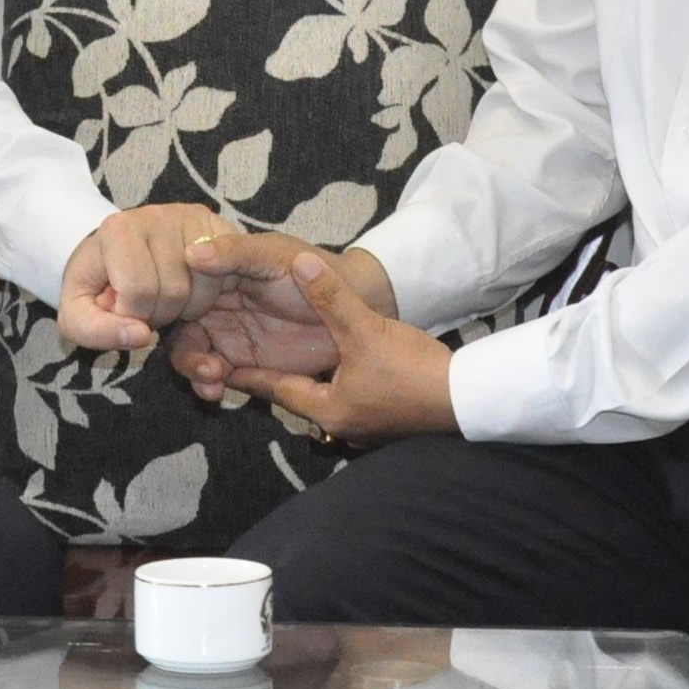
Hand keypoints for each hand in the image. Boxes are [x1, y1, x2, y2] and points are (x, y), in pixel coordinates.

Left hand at [57, 204, 242, 351]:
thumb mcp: (79, 316)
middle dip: (160, 313)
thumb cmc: (97, 286)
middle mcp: (155, 214)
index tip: (122, 309)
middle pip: (173, 289)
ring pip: (203, 286)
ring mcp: (189, 216)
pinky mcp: (215, 224)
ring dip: (186, 308)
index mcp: (117, 229)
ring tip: (163, 297)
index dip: (132, 315)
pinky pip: (225, 274)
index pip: (137, 291)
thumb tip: (141, 335)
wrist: (114, 255)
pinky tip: (187, 289)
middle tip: (145, 305)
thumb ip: (98, 332)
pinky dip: (207, 296)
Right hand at [171, 233, 399, 400]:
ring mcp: (227, 335)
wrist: (353, 305)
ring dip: (194, 371)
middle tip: (202, 365)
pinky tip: (217, 392)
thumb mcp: (272, 254)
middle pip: (178, 330)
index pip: (175, 290)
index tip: (166, 325)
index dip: (165, 309)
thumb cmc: (314, 268)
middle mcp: (214, 305)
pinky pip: (215, 377)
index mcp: (215, 272)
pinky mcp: (243, 363)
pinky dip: (209, 386)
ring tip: (212, 380)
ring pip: (193, 356)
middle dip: (183, 352)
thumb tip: (190, 254)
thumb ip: (234, 253)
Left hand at [255, 251, 457, 444]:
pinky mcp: (387, 419)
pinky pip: (351, 400)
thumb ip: (331, 297)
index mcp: (327, 408)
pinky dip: (338, 384)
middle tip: (247, 359)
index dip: (248, 374)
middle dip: (276, 378)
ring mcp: (366, 426)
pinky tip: (341, 370)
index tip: (220, 366)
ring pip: (325, 400)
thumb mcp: (367, 330)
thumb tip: (301, 263)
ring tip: (291, 360)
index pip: (275, 389)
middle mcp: (340, 423)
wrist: (468, 399)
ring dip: (309, 381)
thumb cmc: (414, 372)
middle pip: (298, 397)